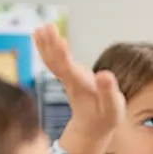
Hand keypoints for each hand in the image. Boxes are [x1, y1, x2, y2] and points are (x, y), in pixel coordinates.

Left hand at [34, 24, 124, 153]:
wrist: (91, 127)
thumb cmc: (105, 116)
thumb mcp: (112, 108)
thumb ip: (108, 92)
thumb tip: (104, 75)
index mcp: (82, 88)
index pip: (70, 71)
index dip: (63, 56)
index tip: (59, 41)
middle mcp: (70, 81)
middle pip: (57, 63)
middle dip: (51, 45)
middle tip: (47, 27)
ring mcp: (66, 78)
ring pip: (52, 61)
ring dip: (45, 44)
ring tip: (41, 27)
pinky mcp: (66, 74)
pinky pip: (52, 60)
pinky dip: (45, 46)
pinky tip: (39, 32)